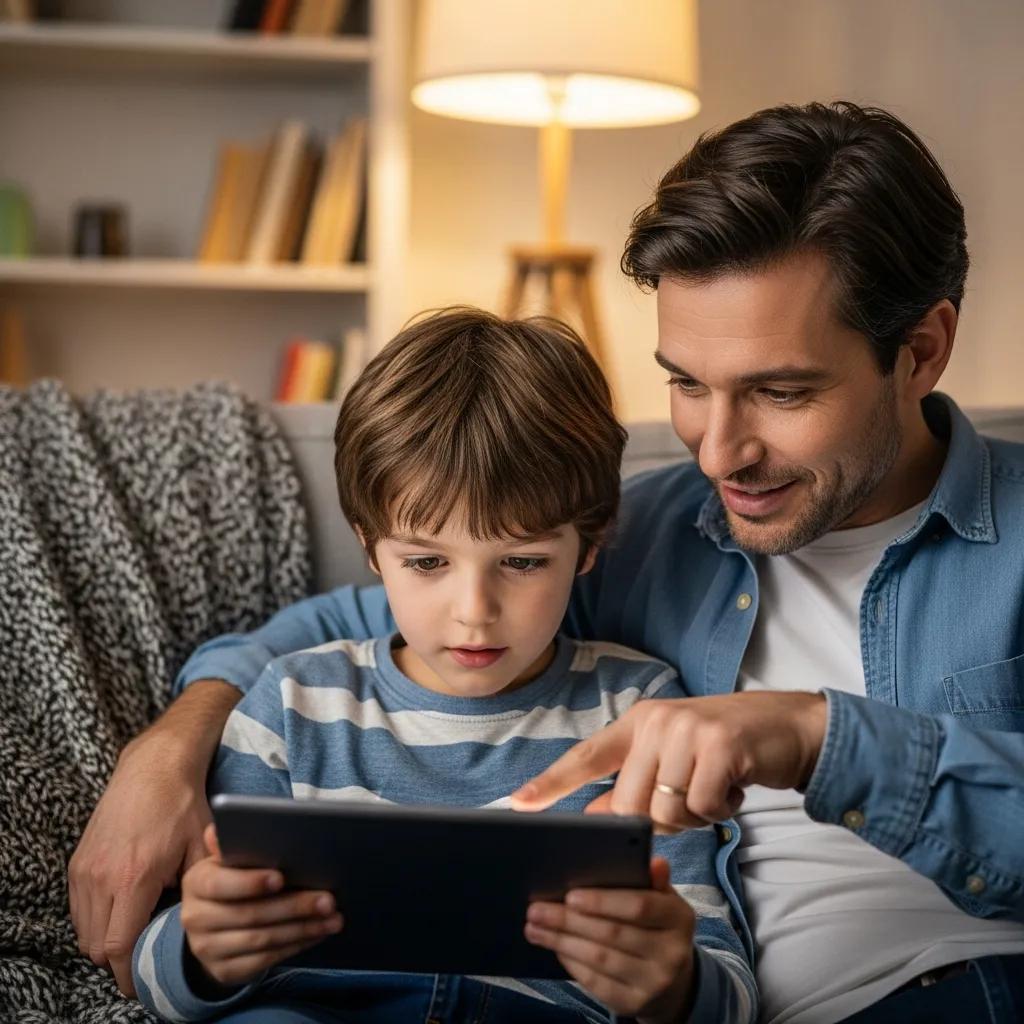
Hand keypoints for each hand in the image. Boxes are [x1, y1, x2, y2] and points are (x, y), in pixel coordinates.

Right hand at [68, 731, 213, 995]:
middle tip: (144, 956)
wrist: (153, 767)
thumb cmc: (184, 805)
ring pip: (84, 931)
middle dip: (118, 960)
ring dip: (104, 941)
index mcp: (134, 878)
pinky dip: (95, 920)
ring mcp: (85, 870)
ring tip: (135, 934)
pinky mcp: (78, 862)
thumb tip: (212, 920)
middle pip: (97, 947)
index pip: (119, 947)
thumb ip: (203, 888)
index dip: (128, 973)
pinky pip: (78, 909)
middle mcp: (102, 878)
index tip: (142, 982)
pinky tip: (121, 911)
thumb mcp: (202, 847)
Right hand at [181, 824, 342, 989]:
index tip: (281, 877)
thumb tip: (228, 824)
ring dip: (303, 928)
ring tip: (333, 918)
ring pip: (262, 940)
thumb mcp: (228, 860)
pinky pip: (264, 960)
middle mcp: (195, 918)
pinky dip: (295, 946)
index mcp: (196, 882)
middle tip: (328, 899)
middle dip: (294, 906)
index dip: (250, 882)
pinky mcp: (223, 971)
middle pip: (250, 914)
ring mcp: (206, 949)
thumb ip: (233, 845)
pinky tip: (317, 934)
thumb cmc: (230, 880)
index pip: (219, 883)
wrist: (210, 926)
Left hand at [511, 691, 827, 829]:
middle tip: (690, 801)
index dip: (551, 782)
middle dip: (657, 820)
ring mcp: (688, 730)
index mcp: (638, 722)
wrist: (787, 727)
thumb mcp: (674, 757)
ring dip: (693, 815)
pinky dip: (721, 810)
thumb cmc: (724, 750)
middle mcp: (657, 721)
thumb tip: (595, 818)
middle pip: (629, 802)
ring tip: (714, 788)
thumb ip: (636, 782)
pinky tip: (734, 787)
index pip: (586, 756)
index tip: (519, 804)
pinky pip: (703, 807)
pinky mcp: (720, 746)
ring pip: (666, 811)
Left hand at [525, 857, 694, 1023]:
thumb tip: (654, 861)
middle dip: (569, 920)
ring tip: (534, 927)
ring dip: (561, 941)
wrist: (674, 982)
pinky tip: (555, 948)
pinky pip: (596, 983)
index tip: (570, 896)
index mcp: (679, 918)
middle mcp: (672, 953)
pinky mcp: (635, 1003)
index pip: (640, 906)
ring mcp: (654, 982)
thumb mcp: (661, 900)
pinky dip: (572, 964)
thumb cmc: (658, 926)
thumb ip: (651, 880)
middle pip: (612, 934)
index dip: (603, 901)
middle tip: (536, 909)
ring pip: (600, 959)